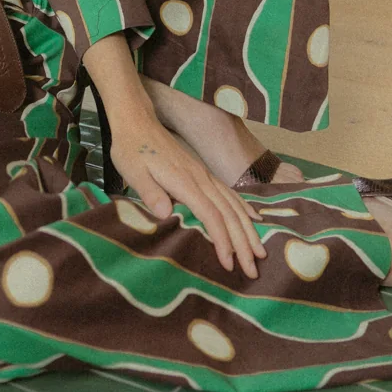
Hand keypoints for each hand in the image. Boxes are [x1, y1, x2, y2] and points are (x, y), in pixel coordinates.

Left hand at [107, 118, 267, 278]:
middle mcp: (200, 178)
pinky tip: (254, 219)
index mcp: (184, 181)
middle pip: (228, 213)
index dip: (222, 240)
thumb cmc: (132, 148)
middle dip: (243, 242)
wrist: (137, 121)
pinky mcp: (203, 173)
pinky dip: (244, 208)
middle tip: (253, 269)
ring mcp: (204, 175)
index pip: (210, 214)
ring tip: (260, 252)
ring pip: (233, 204)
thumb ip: (150, 192)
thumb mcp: (132, 171)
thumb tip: (166, 213)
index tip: (228, 263)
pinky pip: (229, 193)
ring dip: (248, 229)